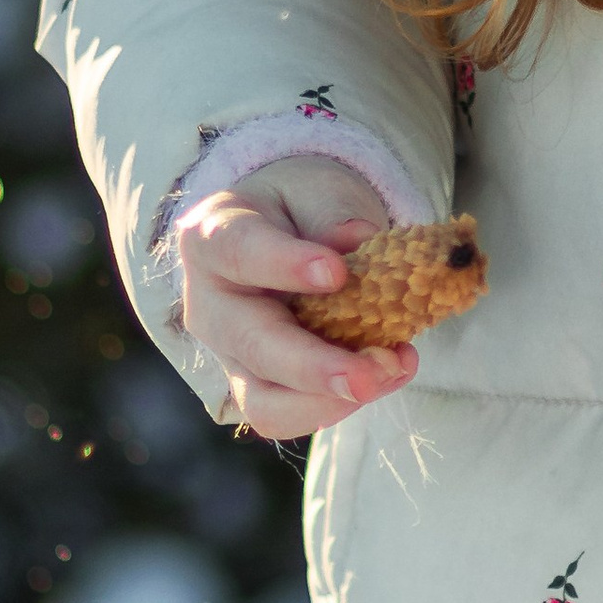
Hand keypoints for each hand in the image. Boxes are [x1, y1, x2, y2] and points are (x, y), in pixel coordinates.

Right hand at [174, 153, 420, 438]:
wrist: (284, 232)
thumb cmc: (296, 207)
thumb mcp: (313, 189)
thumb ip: (333, 213)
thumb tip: (358, 239)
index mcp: (213, 238)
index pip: (238, 251)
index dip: (284, 265)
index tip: (336, 273)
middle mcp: (210, 305)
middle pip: (252, 345)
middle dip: (314, 366)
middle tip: (373, 371)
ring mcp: (230, 356)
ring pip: (264, 401)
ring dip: (331, 399)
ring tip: (392, 369)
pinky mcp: (258, 387)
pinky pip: (291, 414)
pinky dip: (341, 402)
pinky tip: (389, 371)